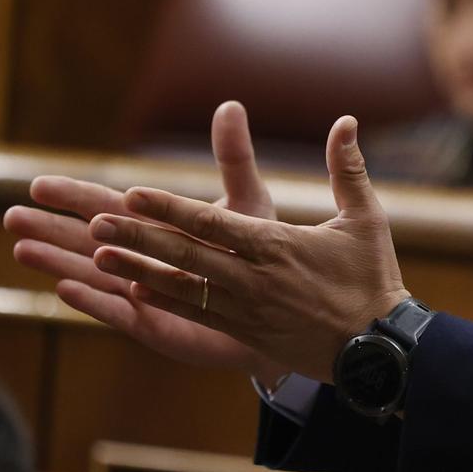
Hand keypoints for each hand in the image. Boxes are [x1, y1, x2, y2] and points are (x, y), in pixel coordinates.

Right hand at [5, 101, 291, 381]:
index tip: (37, 184)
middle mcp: (142, 258)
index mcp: (157, 226)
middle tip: (10, 217)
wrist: (280, 308)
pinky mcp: (157, 324)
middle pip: (88, 239)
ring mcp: (144, 292)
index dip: (73, 196)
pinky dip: (93, 301)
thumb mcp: (248, 202)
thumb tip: (230, 105)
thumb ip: (233, 158)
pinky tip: (63, 289)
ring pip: (93, 275)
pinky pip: (119, 313)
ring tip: (21, 249)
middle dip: (51, 228)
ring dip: (58, 262)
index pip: (108, 206)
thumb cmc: (257, 254)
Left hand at [86, 115, 409, 381]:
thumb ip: (347, 169)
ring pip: (180, 286)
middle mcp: (253, 278)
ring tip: (96, 254)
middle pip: (185, 254)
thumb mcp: (367, 219)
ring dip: (136, 268)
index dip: (170, 208)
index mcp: (278, 247)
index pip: (212, 224)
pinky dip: (158, 300)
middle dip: (138, 235)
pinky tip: (129, 290)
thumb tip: (346, 121)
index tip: (133, 193)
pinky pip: (193, 313)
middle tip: (95, 220)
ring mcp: (244, 309)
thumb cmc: (373, 279)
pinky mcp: (243, 332)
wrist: (377, 350)